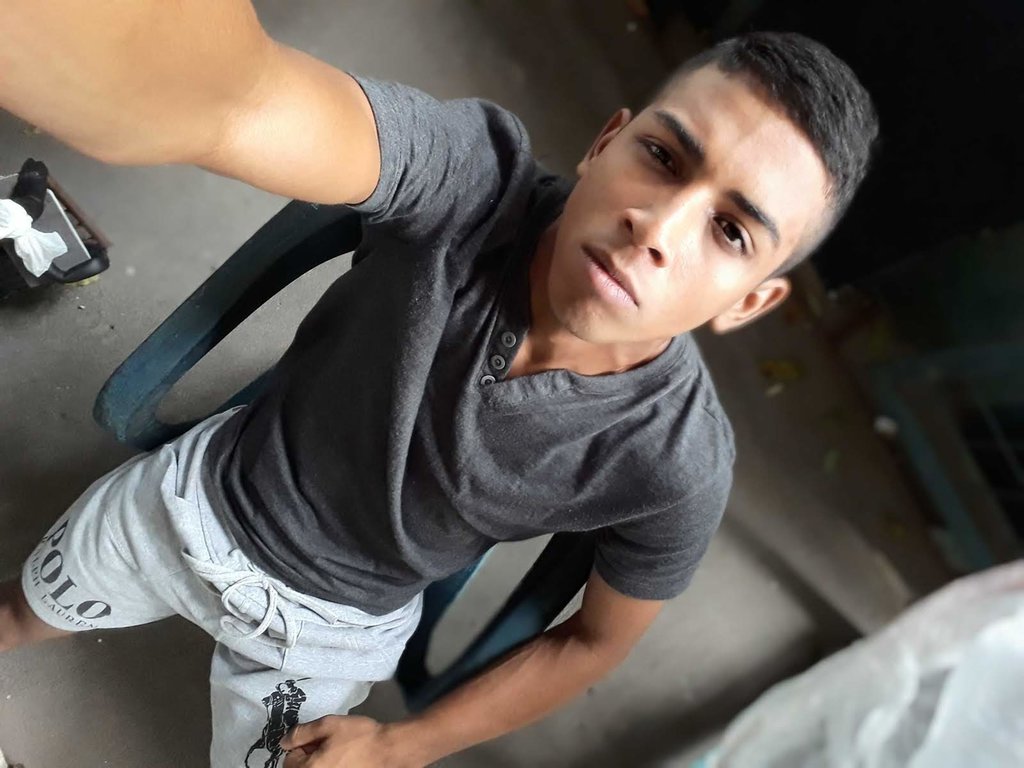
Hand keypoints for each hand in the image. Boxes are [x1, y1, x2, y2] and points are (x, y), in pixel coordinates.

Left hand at [281, 715, 420, 767]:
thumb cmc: (358, 736)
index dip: (302, 744)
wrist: (388, 751)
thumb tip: (283, 741)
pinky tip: (345, 759)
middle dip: (309, 755)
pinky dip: (332, 765)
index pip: (290, 758)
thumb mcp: (328, 725)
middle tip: (329, 743)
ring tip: (338, 751)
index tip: (318, 737)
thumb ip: (302, 732)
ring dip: (321, 761)